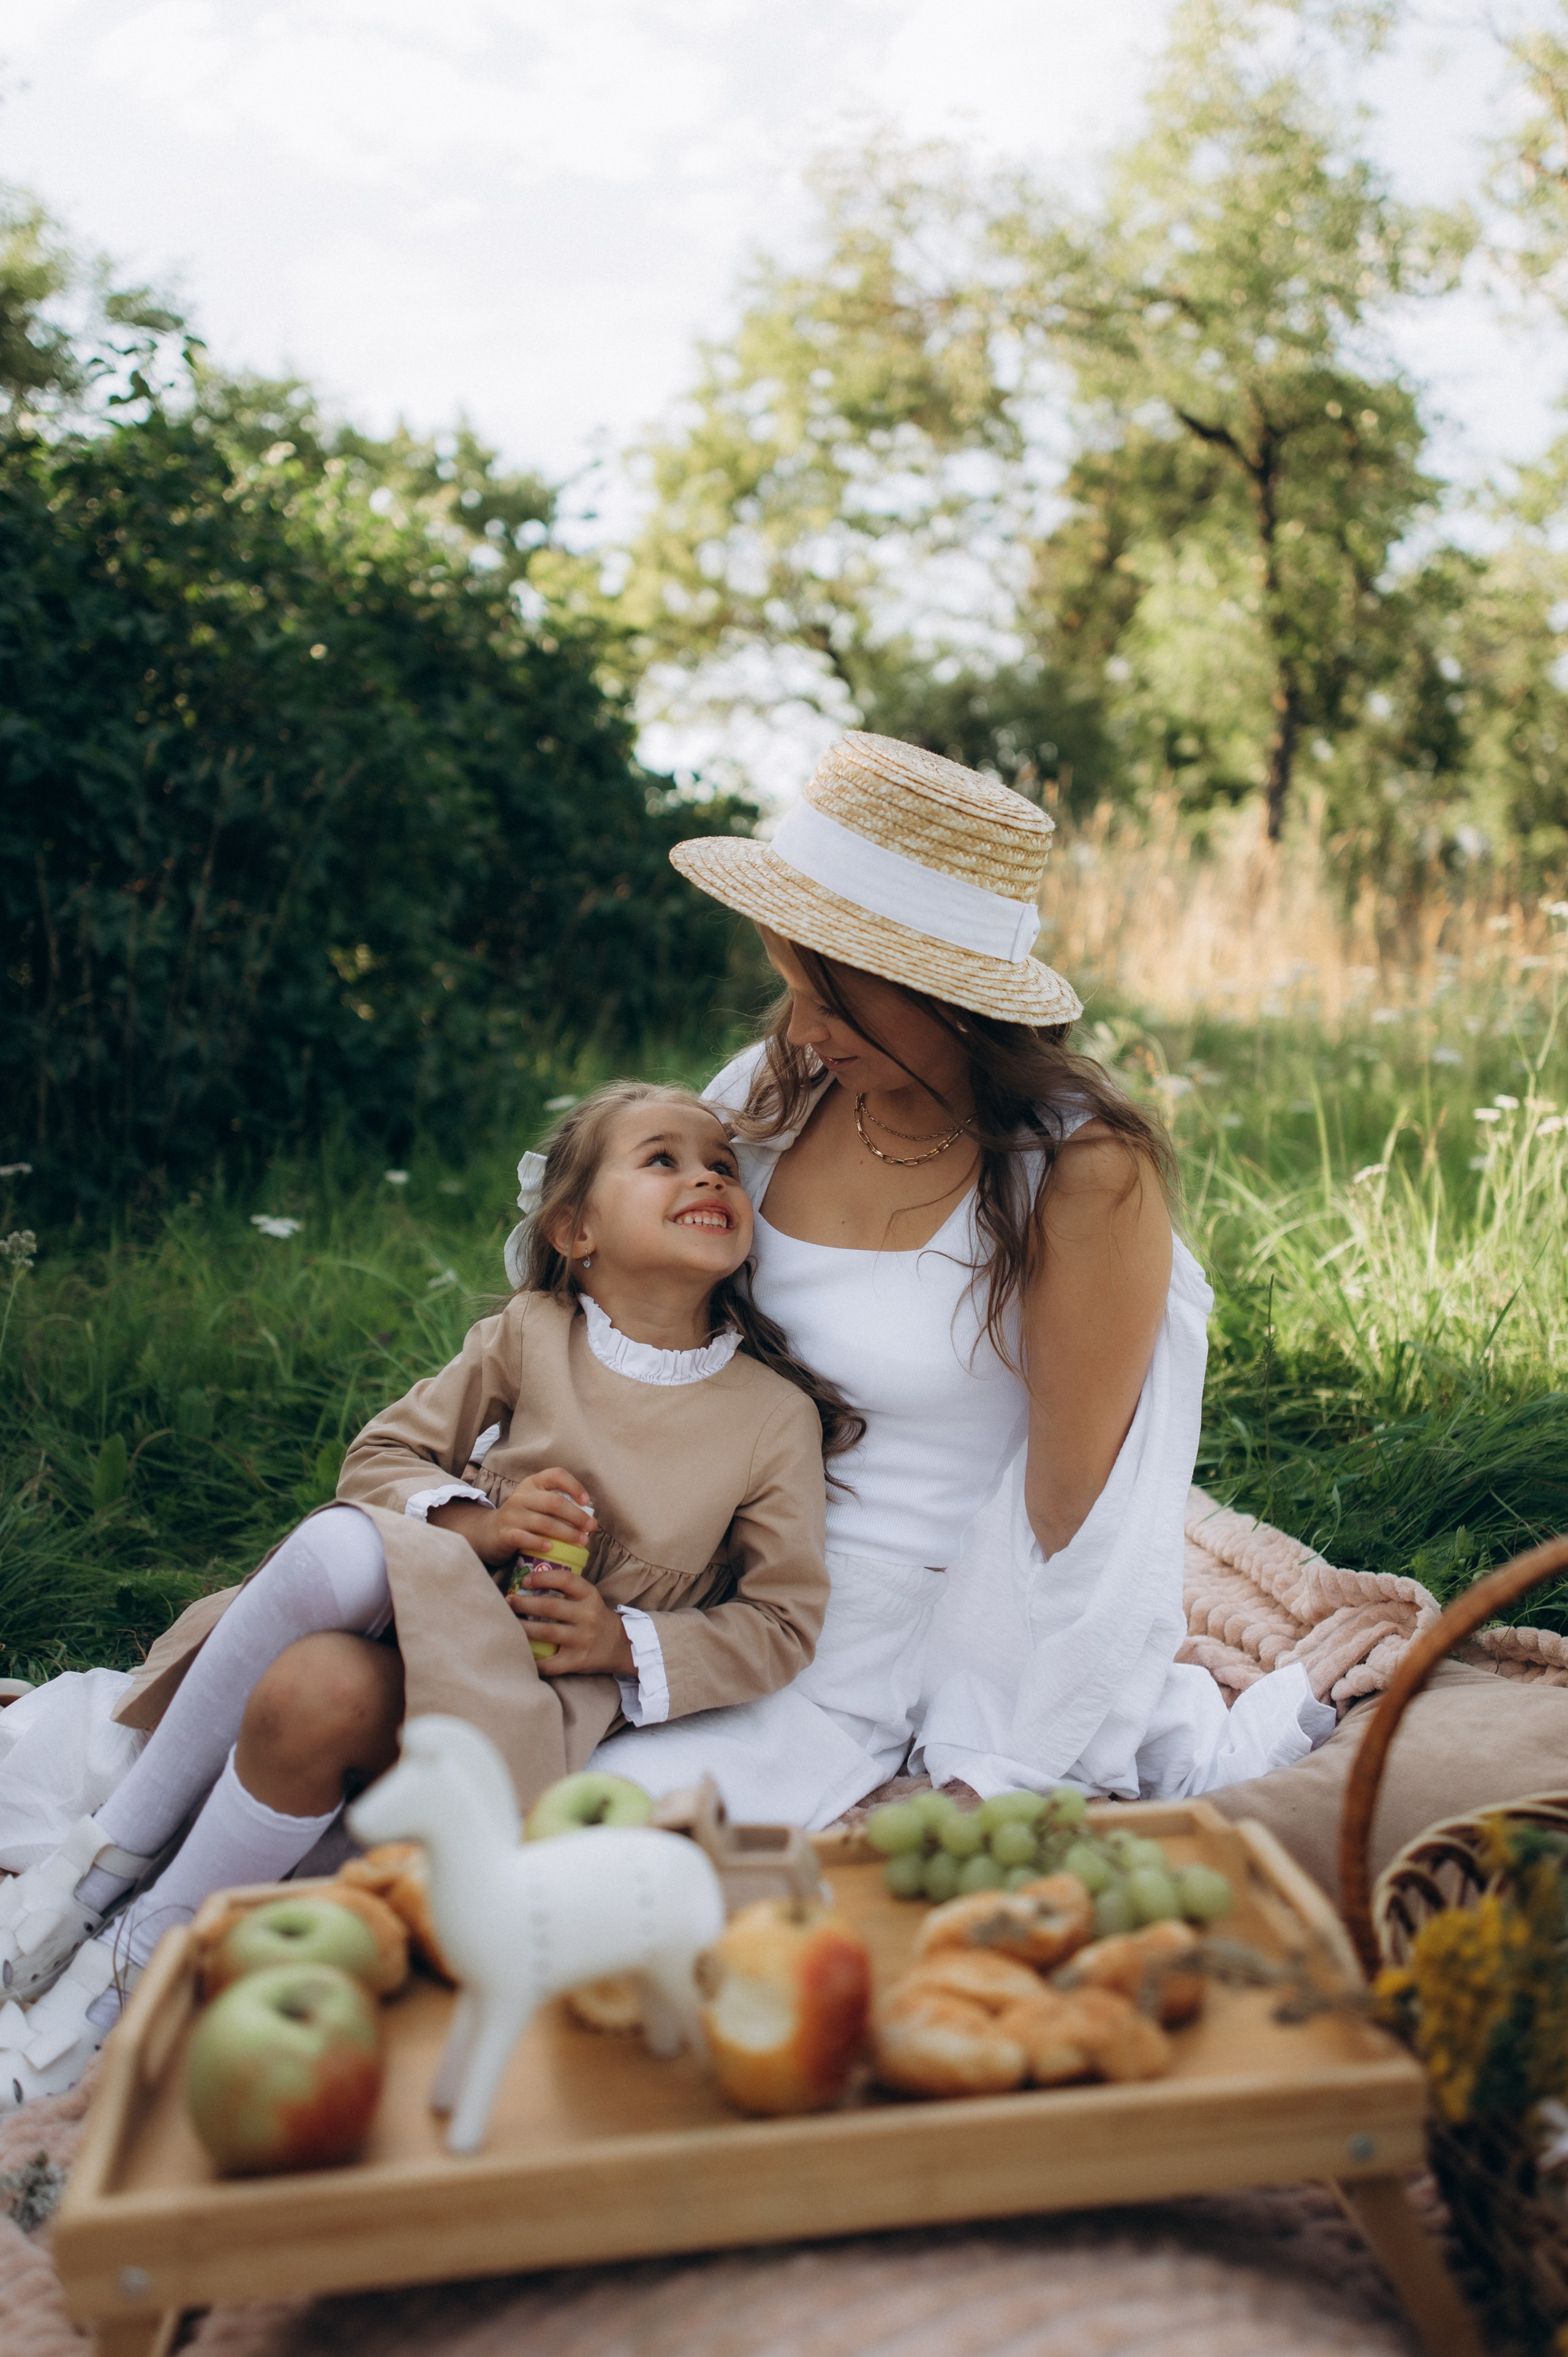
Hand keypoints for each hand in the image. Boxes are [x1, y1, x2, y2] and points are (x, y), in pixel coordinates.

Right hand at [428, 1468, 595, 1568]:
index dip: (574, 1486)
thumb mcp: (536, 1503)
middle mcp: (522, 1496)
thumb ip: (557, 1505)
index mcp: (532, 1484)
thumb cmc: (523, 1518)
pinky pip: (524, 1538)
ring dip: (566, 1533)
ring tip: (581, 1541)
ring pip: (544, 1523)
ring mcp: (512, 1514)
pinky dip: (540, 1543)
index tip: (587, 1502)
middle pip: (554, 1502)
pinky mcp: (505, 1533)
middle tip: (591, 1528)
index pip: (556, 1475)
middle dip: (576, 1516)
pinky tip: (552, 1548)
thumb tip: (589, 1517)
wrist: (489, 1532)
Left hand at [508, 1565, 634, 1676]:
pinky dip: (532, 1660)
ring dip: (522, 1627)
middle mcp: (587, 1616)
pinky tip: (519, 1653)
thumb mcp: (589, 1598)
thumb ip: (567, 1589)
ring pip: (546, 1632)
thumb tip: (530, 1578)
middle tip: (508, 1601)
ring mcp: (583, 1640)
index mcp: (590, 1596)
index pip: (565, 1580)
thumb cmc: (596, 1618)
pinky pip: (550, 1663)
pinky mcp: (577, 1661)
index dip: (542, 1578)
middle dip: (523, 1603)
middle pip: (549, 1606)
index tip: (525, 1580)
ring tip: (508, 1622)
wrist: (621, 1646)